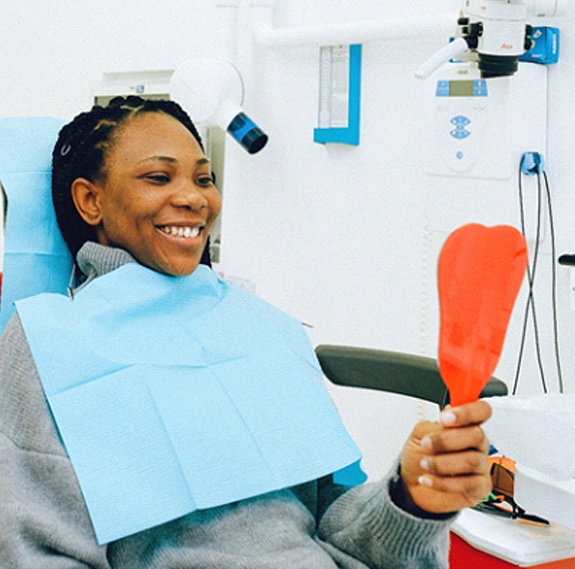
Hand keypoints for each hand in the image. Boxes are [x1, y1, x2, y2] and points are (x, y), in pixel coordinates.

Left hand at [398, 400, 491, 514]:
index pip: (481, 410)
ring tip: (425, 464)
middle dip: (446, 440)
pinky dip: (443, 482)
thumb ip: (435, 424)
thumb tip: (447, 417)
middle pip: (477, 435)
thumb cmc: (419, 456)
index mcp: (465, 425)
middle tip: (427, 444)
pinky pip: (468, 485)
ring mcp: (480, 466)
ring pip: (472, 461)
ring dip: (441, 463)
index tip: (444, 419)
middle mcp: (476, 444)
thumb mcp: (420, 434)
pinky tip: (428, 478)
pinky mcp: (479, 488)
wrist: (412, 485)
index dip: (467, 412)